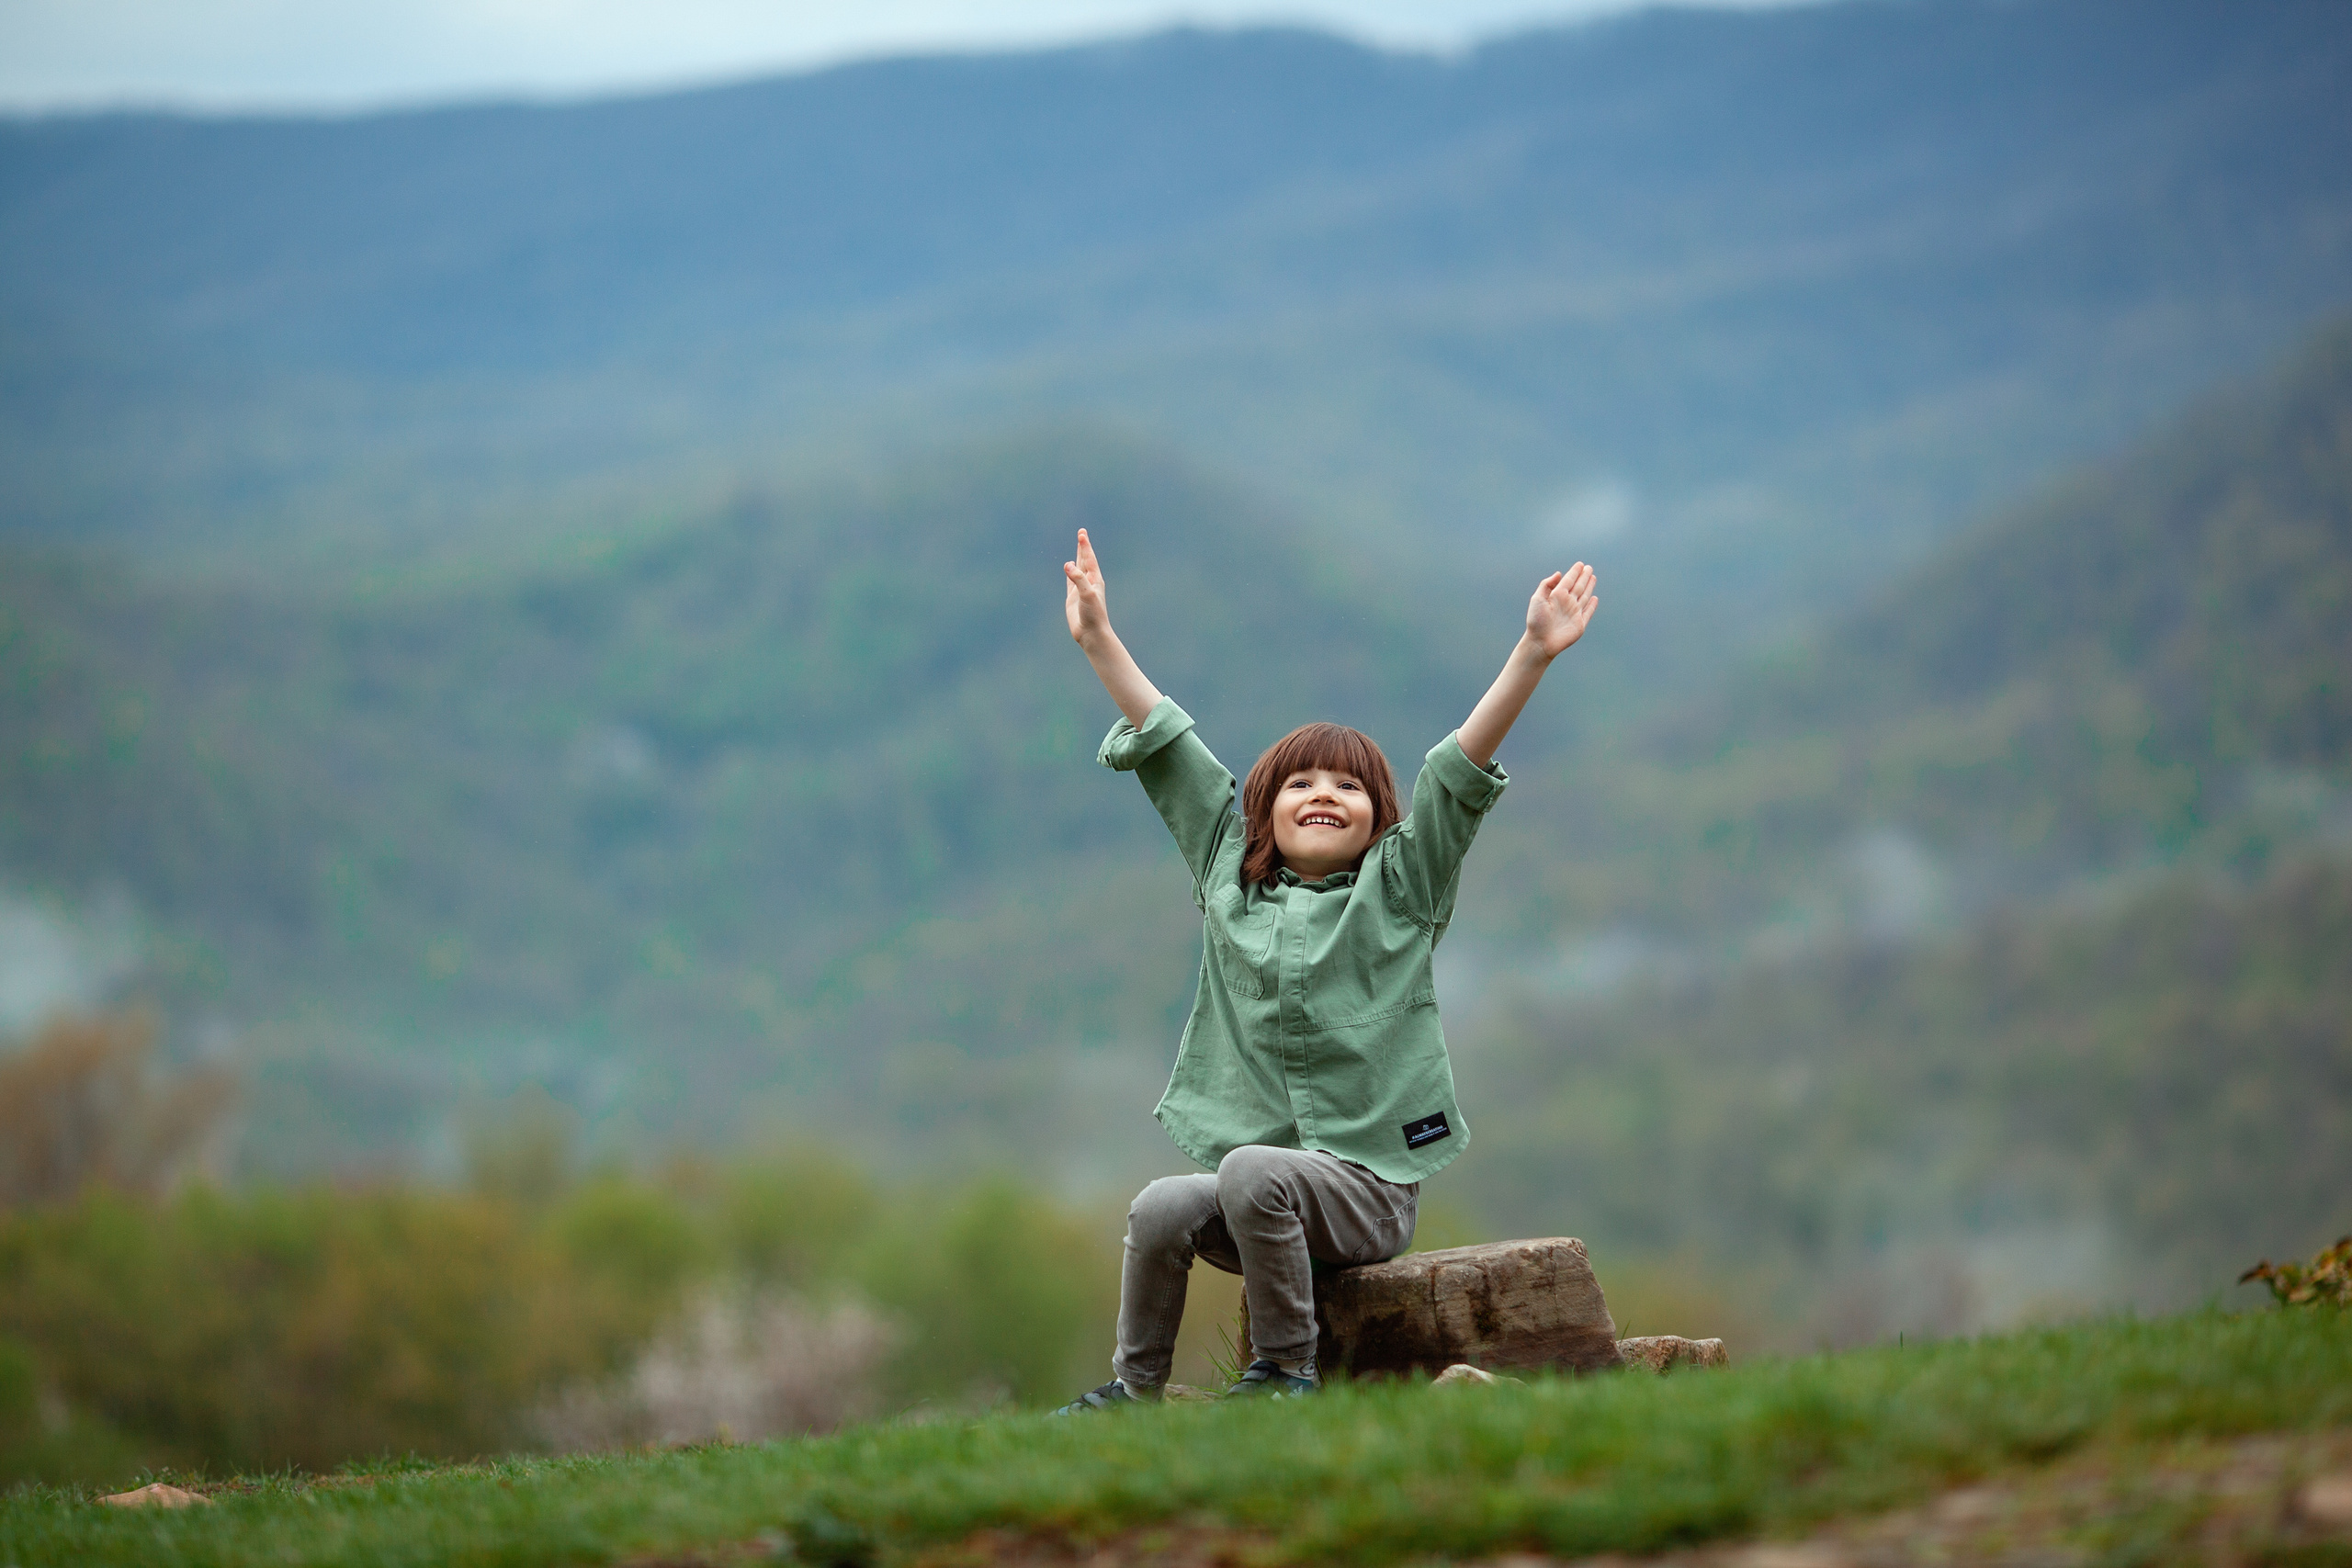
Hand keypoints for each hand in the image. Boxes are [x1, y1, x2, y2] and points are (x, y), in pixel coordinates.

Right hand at [1063, 528, 1111, 645]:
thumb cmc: (1093, 614)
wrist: (1091, 633)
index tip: (1082, 534)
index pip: (1089, 558)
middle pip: (1084, 560)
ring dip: (1076, 558)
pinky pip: (1070, 581)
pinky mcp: (1072, 598)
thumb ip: (1078, 579)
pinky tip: (1068, 568)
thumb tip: (1067, 565)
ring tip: (1077, 547)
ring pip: (1077, 569)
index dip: (1085, 546)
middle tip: (1081, 533)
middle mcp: (1089, 583)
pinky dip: (1069, 573)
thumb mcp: (1087, 594)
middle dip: (1083, 547)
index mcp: (1095, 580)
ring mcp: (1080, 590)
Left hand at [1524, 562, 1598, 659]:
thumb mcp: (1537, 600)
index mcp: (1557, 596)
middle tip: (1589, 567)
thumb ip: (1546, 585)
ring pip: (1584, 597)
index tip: (1580, 564)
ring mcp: (1574, 613)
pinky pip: (1588, 612)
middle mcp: (1567, 603)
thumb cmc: (1536, 621)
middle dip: (1584, 577)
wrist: (1540, 642)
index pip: (1568, 581)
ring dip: (1589, 587)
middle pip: (1578, 586)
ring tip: (1593, 577)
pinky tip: (1594, 598)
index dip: (1575, 572)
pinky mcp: (1580, 624)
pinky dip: (1592, 606)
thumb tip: (1558, 574)